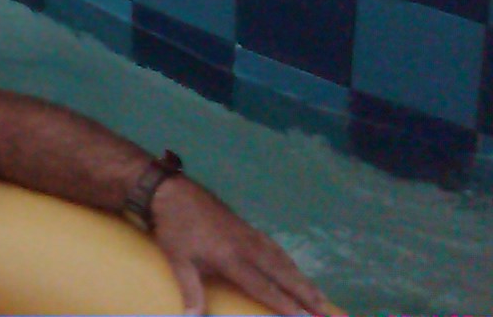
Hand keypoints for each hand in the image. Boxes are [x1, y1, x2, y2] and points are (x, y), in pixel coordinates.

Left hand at [150, 176, 340, 316]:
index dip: (284, 303)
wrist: (171, 191)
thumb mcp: (179, 261)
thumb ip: (191, 291)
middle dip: (304, 294)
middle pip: (281, 273)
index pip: (264, 286)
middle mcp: (247, 246)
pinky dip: (289, 261)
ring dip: (301, 278)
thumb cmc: (174, 229)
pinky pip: (274, 247)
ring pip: (282, 259)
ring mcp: (249, 234)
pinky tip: (293, 268)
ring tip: (319, 296)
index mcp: (231, 258)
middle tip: (324, 311)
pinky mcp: (246, 226)